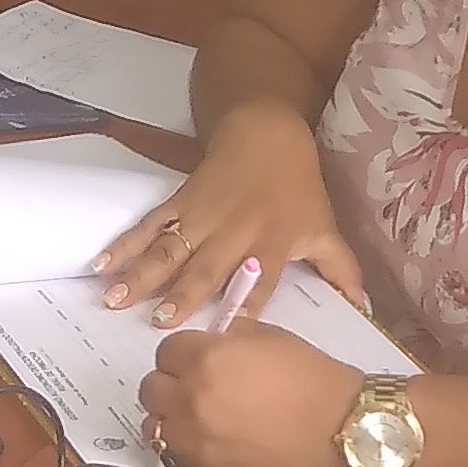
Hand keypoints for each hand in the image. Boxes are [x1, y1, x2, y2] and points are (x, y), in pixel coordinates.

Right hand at [90, 99, 368, 324]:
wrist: (267, 132)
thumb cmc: (298, 189)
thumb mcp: (325, 228)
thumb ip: (341, 271)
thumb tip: (365, 310)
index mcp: (273, 242)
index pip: (259, 279)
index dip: (244, 304)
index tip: (226, 334)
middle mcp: (235, 232)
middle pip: (207, 267)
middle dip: (183, 294)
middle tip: (160, 324)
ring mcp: (203, 217)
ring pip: (169, 249)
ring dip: (141, 274)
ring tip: (113, 299)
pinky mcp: (180, 203)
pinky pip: (149, 226)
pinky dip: (125, 244)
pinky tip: (102, 264)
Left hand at [141, 324, 364, 466]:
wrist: (343, 434)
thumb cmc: (317, 387)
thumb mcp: (273, 338)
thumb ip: (230, 338)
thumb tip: (210, 342)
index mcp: (208, 360)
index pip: (166, 350)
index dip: (183, 353)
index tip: (193, 357)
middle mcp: (193, 400)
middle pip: (152, 388)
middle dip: (170, 382)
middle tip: (191, 383)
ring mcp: (196, 440)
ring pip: (154, 424)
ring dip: (169, 416)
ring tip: (195, 414)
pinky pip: (174, 454)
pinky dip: (184, 445)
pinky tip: (208, 438)